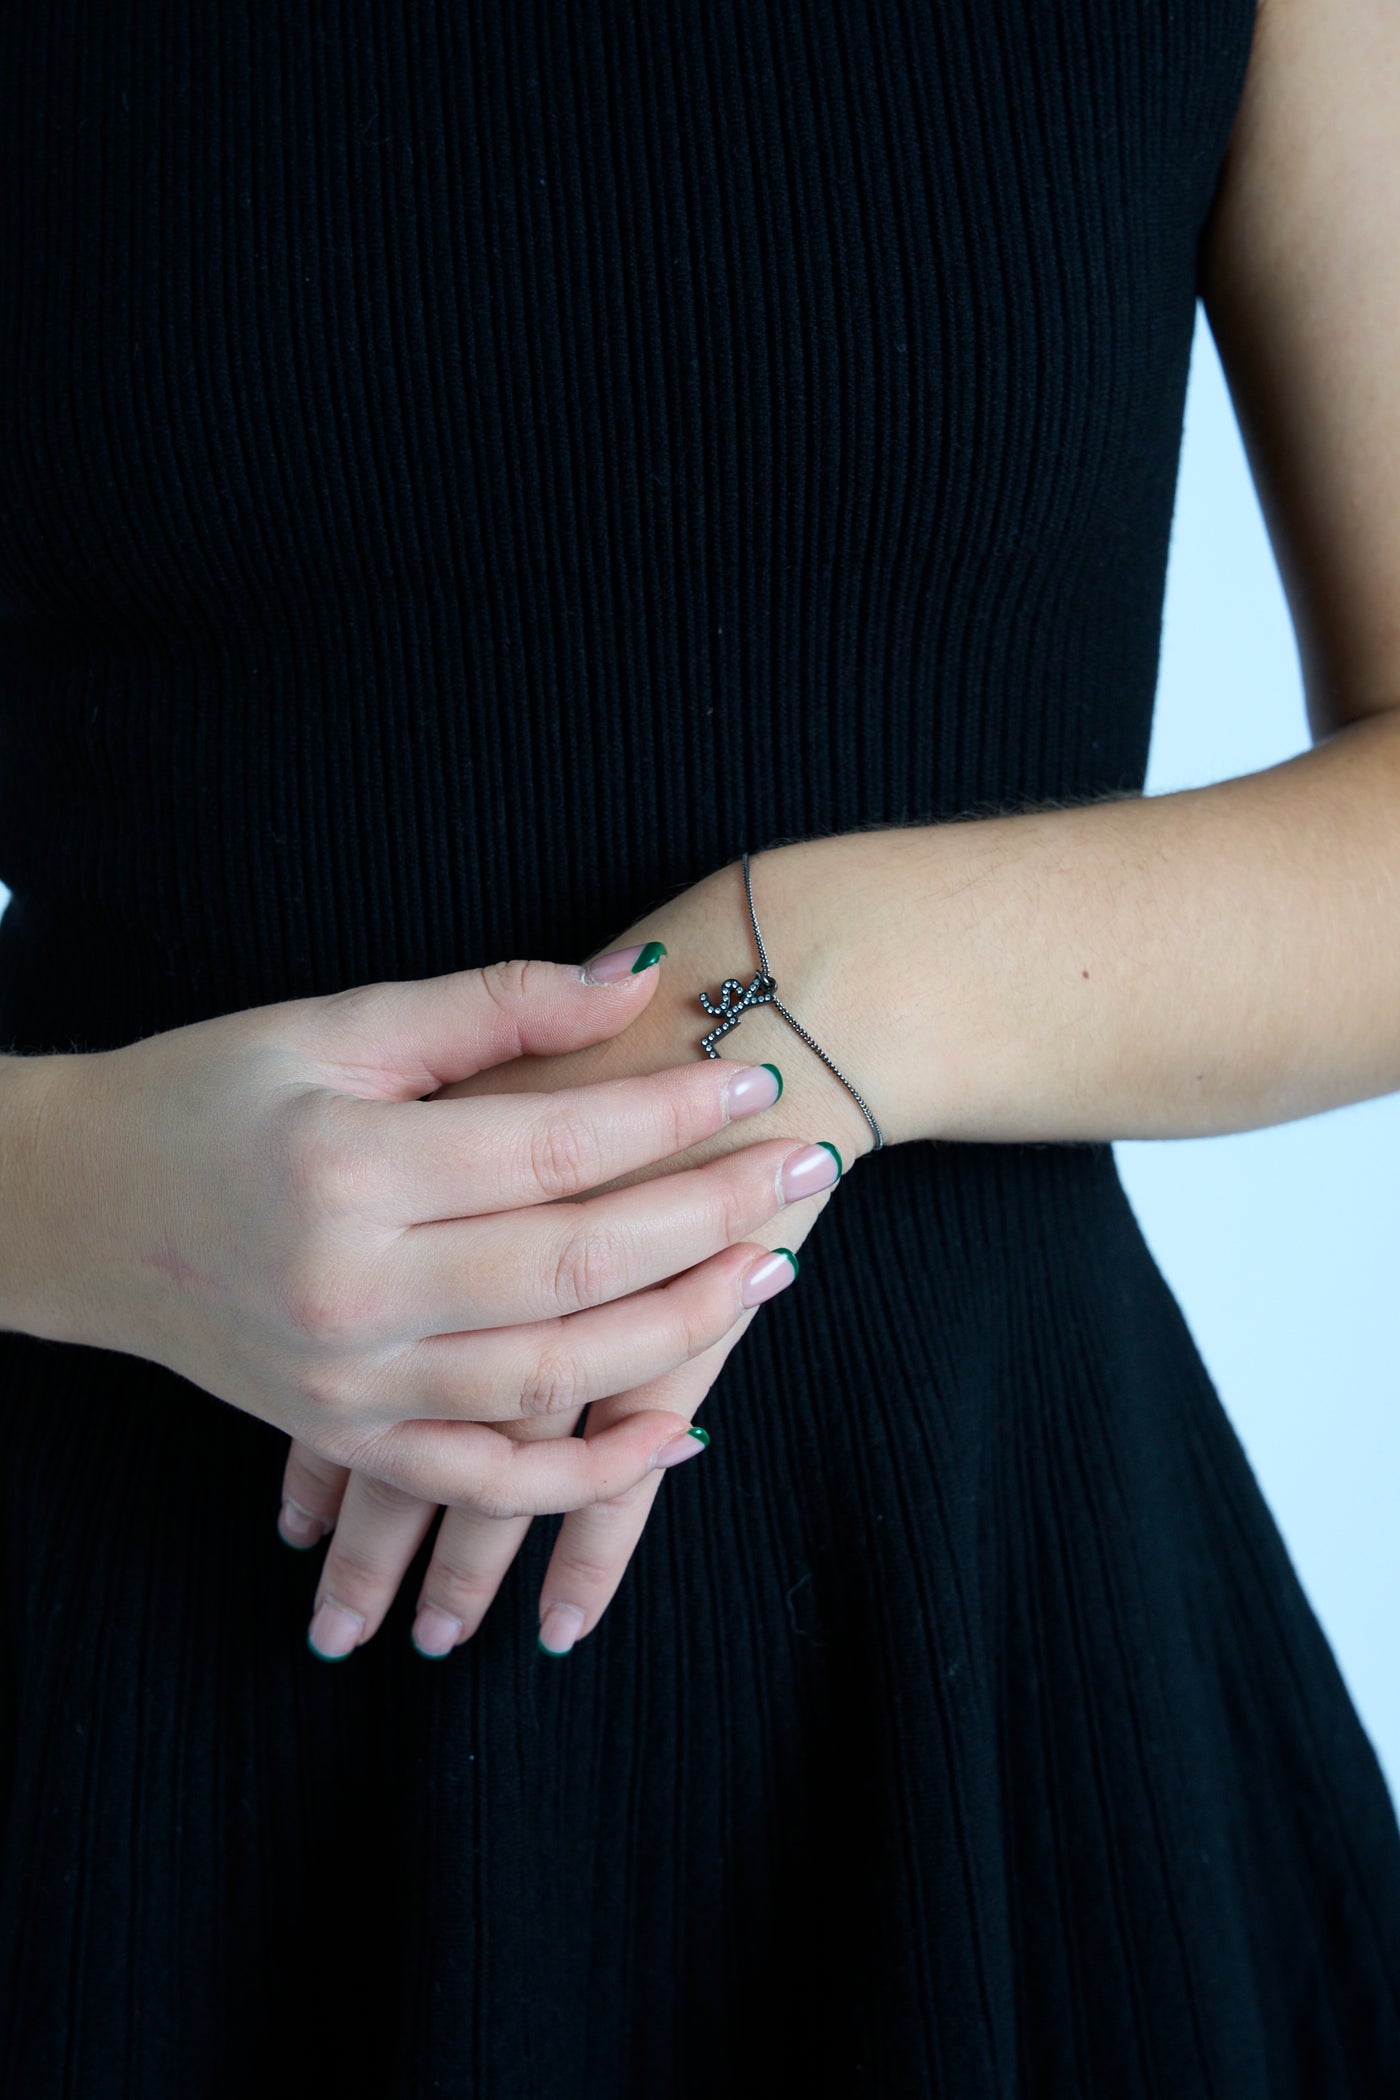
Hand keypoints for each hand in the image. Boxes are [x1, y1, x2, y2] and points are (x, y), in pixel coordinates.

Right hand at [21, 947, 836, 1515]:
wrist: (71, 1210)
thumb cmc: (206, 1095)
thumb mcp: (333, 1025)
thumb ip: (491, 1007)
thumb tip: (639, 982)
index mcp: (347, 1165)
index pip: (552, 1145)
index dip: (668, 1114)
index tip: (753, 1075)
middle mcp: (352, 1288)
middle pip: (575, 1263)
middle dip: (708, 1213)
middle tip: (806, 1161)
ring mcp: (349, 1382)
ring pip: (551, 1375)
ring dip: (678, 1330)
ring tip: (771, 1267)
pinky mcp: (345, 1433)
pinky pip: (483, 1476)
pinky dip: (583, 1472)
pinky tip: (676, 1432)